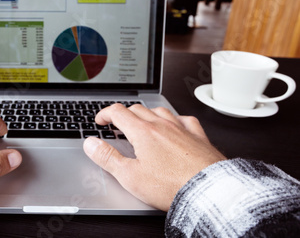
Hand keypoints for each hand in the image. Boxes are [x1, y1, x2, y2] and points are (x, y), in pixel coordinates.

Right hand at [83, 104, 225, 210]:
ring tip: (143, 123)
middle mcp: (162, 125)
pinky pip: (184, 119)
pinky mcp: (198, 137)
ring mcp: (182, 129)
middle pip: (138, 109)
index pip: (118, 112)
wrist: (208, 191)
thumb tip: (91, 144)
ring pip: (160, 111)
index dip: (105, 114)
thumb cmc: (171, 186)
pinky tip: (175, 126)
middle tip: (118, 124)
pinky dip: (174, 120)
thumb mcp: (130, 176)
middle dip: (124, 114)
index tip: (101, 120)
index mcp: (143, 132)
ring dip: (147, 114)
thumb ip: (107, 158)